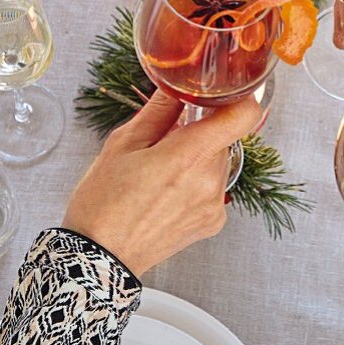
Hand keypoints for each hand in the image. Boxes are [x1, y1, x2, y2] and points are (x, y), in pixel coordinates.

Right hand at [62, 92, 261, 275]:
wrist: (99, 259)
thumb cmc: (103, 204)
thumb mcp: (122, 144)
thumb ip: (159, 110)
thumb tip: (178, 85)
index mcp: (187, 156)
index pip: (243, 116)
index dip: (237, 99)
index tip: (221, 95)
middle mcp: (209, 181)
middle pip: (224, 137)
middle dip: (199, 132)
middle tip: (165, 141)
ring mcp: (214, 205)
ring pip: (218, 161)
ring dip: (197, 158)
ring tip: (159, 172)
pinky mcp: (213, 222)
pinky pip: (214, 187)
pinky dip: (197, 182)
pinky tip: (166, 193)